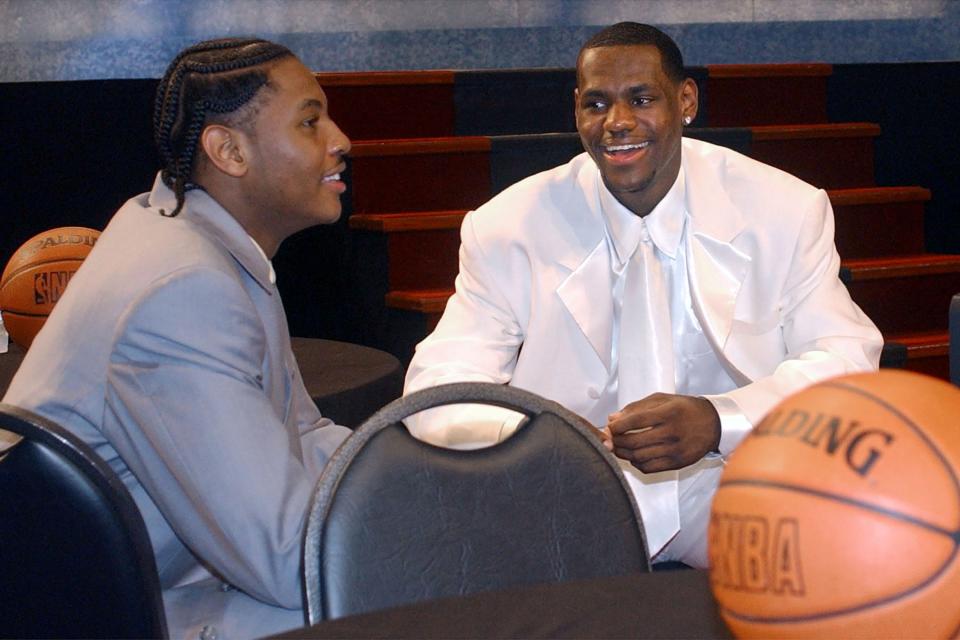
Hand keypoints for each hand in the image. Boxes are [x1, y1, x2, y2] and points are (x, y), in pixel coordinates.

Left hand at [604, 393, 719, 472]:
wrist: (714, 424)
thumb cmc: (685, 409)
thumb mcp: (662, 400)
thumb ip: (636, 407)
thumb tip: (613, 418)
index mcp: (667, 413)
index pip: (635, 421)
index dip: (617, 426)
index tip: (610, 427)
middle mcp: (672, 432)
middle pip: (634, 442)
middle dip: (616, 441)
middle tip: (610, 438)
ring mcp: (675, 450)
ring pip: (639, 457)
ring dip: (624, 454)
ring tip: (619, 447)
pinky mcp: (678, 463)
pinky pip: (649, 468)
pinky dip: (637, 464)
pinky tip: (635, 456)